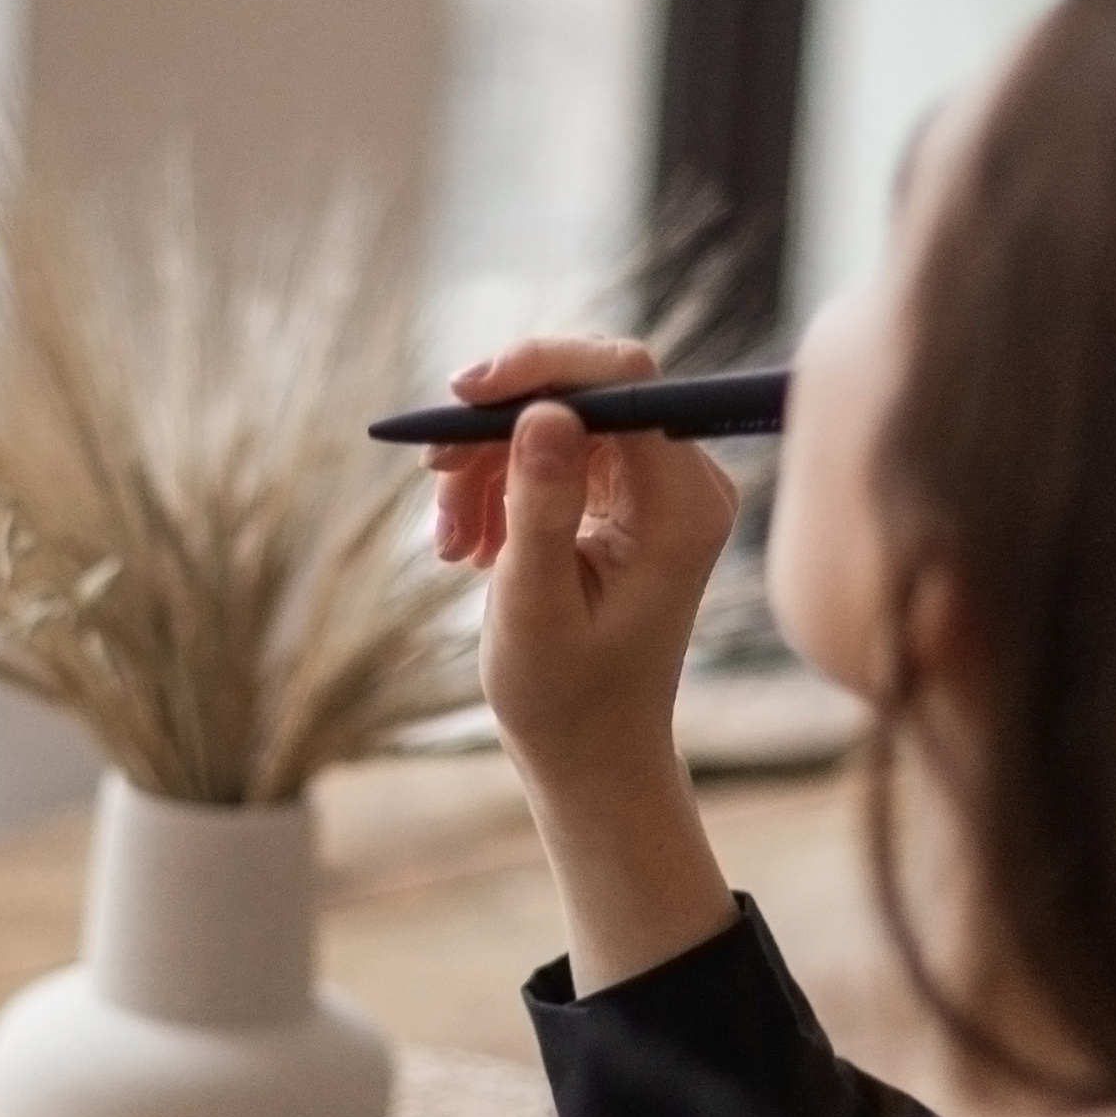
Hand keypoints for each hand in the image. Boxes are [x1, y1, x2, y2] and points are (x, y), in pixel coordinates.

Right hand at [431, 338, 739, 788]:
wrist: (590, 748)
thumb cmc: (566, 696)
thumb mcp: (536, 605)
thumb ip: (541, 506)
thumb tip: (545, 412)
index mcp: (682, 506)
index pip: (625, 381)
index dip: (540, 368)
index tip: (462, 394)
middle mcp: (684, 481)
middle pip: (584, 389)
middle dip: (497, 425)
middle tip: (431, 468)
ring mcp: (656, 486)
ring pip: (555, 419)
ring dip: (484, 466)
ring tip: (448, 545)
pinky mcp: (623, 496)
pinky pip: (550, 452)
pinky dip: (498, 486)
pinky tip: (471, 547)